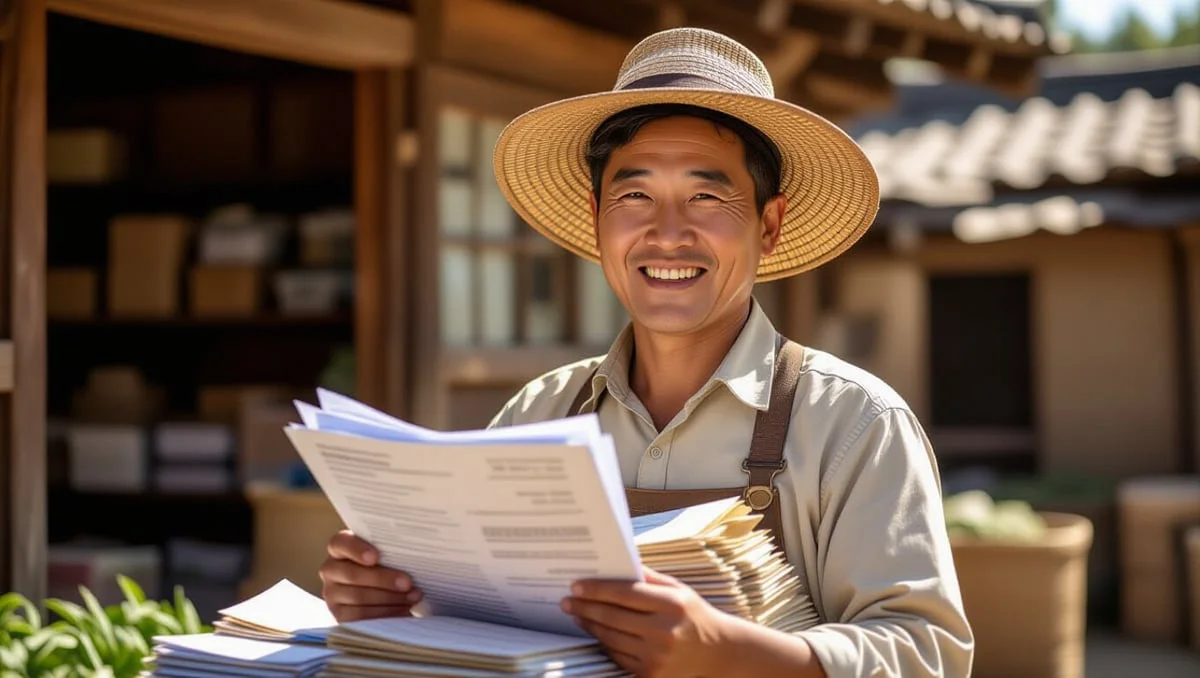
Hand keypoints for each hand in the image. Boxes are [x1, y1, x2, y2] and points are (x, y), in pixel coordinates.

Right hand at [319, 530, 422, 621]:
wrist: (380, 589)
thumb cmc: (386, 562)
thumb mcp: (385, 552)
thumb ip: (390, 549)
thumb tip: (413, 552)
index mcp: (339, 548)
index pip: (340, 543)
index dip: (356, 549)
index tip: (376, 557)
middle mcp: (331, 570)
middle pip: (352, 574)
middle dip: (382, 579)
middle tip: (407, 583)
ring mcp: (332, 594)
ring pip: (358, 597)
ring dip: (389, 598)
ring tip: (413, 596)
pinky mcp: (339, 615)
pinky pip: (360, 616)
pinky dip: (385, 614)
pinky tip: (403, 610)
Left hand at [562, 566, 732, 677]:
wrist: (719, 653)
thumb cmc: (694, 615)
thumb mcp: (678, 590)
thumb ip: (649, 577)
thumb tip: (618, 560)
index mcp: (672, 604)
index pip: (625, 593)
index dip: (597, 589)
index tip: (576, 586)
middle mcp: (664, 631)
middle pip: (613, 617)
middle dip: (585, 607)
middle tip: (567, 601)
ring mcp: (657, 656)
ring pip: (611, 638)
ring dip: (591, 626)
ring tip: (578, 614)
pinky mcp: (651, 675)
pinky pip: (618, 657)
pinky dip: (605, 644)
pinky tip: (597, 632)